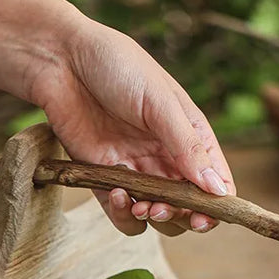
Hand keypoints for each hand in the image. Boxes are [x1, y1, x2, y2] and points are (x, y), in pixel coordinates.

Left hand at [29, 18, 235, 236]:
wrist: (60, 60)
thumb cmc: (117, 66)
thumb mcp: (160, 102)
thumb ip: (188, 147)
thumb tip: (218, 191)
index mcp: (190, 136)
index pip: (215, 182)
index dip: (216, 205)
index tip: (205, 217)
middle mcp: (167, 158)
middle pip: (188, 206)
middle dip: (182, 215)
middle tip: (166, 209)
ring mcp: (136, 171)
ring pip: (157, 215)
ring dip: (154, 218)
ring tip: (143, 206)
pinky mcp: (105, 180)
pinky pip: (122, 215)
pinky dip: (124, 216)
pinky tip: (118, 194)